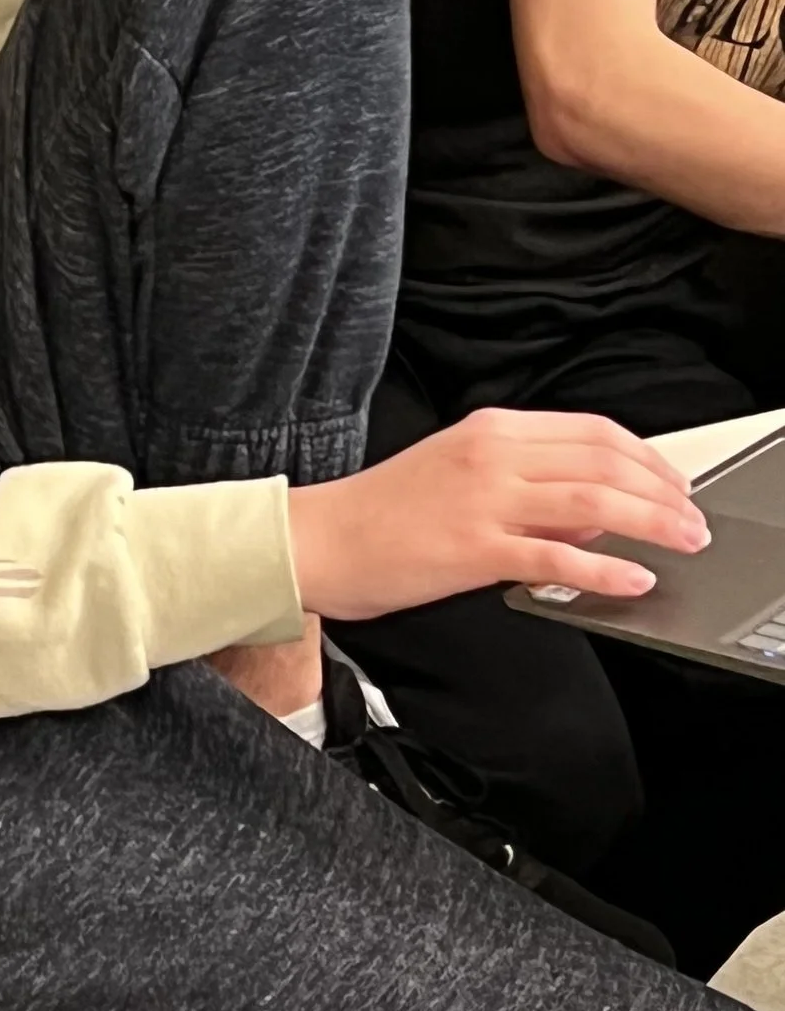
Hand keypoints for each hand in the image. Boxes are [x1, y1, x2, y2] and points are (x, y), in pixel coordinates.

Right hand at [289, 410, 709, 616]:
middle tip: (692, 518)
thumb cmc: (380, 513)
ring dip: (652, 522)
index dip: (647, 456)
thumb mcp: (456, 473)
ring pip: (593, 501)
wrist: (318, 540)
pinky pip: (557, 558)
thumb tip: (590, 511)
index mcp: (490, 430)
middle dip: (663, 490)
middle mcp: (492, 456)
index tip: (674, 482)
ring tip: (683, 542)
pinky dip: (606, 569)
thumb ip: (524, 484)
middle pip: (604, 460)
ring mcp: (484, 501)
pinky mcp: (473, 549)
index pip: (592, 431)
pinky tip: (634, 580)